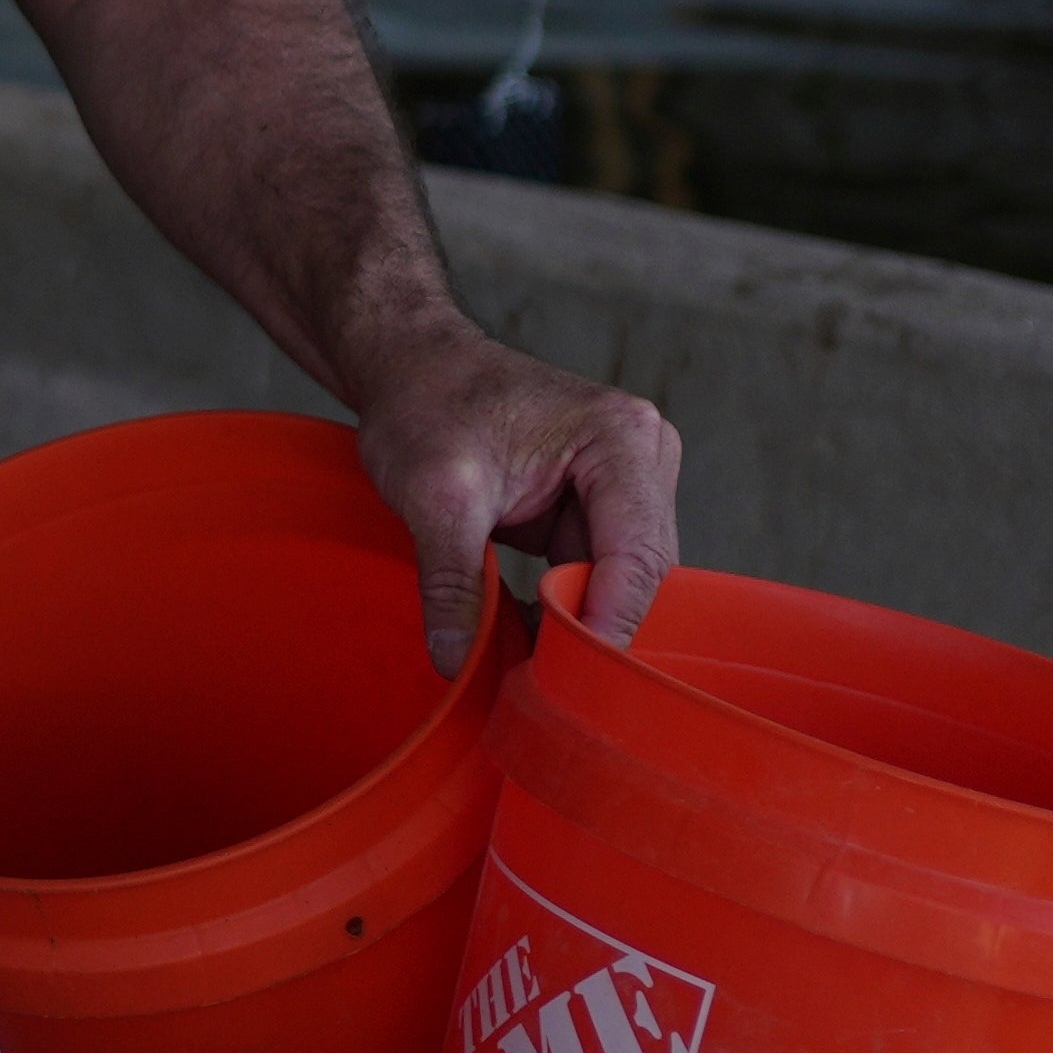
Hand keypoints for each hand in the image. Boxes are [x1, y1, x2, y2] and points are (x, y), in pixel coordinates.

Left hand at [352, 326, 682, 671]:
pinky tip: (525, 633)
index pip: (637, 557)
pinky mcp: (598, 506)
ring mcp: (625, 482)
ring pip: (620, 581)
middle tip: (543, 686)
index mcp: (621, 439)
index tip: (570, 682)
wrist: (409, 365)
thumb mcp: (432, 496)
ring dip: (576, 622)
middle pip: (639, 575)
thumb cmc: (424, 404)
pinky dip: (563, 606)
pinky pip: (595, 573)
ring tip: (527, 665)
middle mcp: (642, 457)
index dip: (607, 624)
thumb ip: (452, 581)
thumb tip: (456, 662)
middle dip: (593, 628)